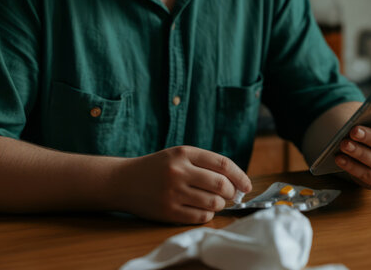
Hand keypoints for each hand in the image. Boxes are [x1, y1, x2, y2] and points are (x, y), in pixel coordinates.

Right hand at [111, 146, 251, 223]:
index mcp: (184, 153)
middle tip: (230, 195)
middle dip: (231, 192)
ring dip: (220, 205)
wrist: (123, 181)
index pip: (223, 164)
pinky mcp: (167, 211)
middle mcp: (178, 171)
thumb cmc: (157, 168)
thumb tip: (236, 182)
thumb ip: (205, 163)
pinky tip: (202, 209)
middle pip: (221, 185)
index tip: (247, 185)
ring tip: (214, 202)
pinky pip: (200, 217)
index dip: (240, 176)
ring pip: (213, 203)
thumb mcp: (179, 155)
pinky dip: (207, 215)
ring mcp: (172, 192)